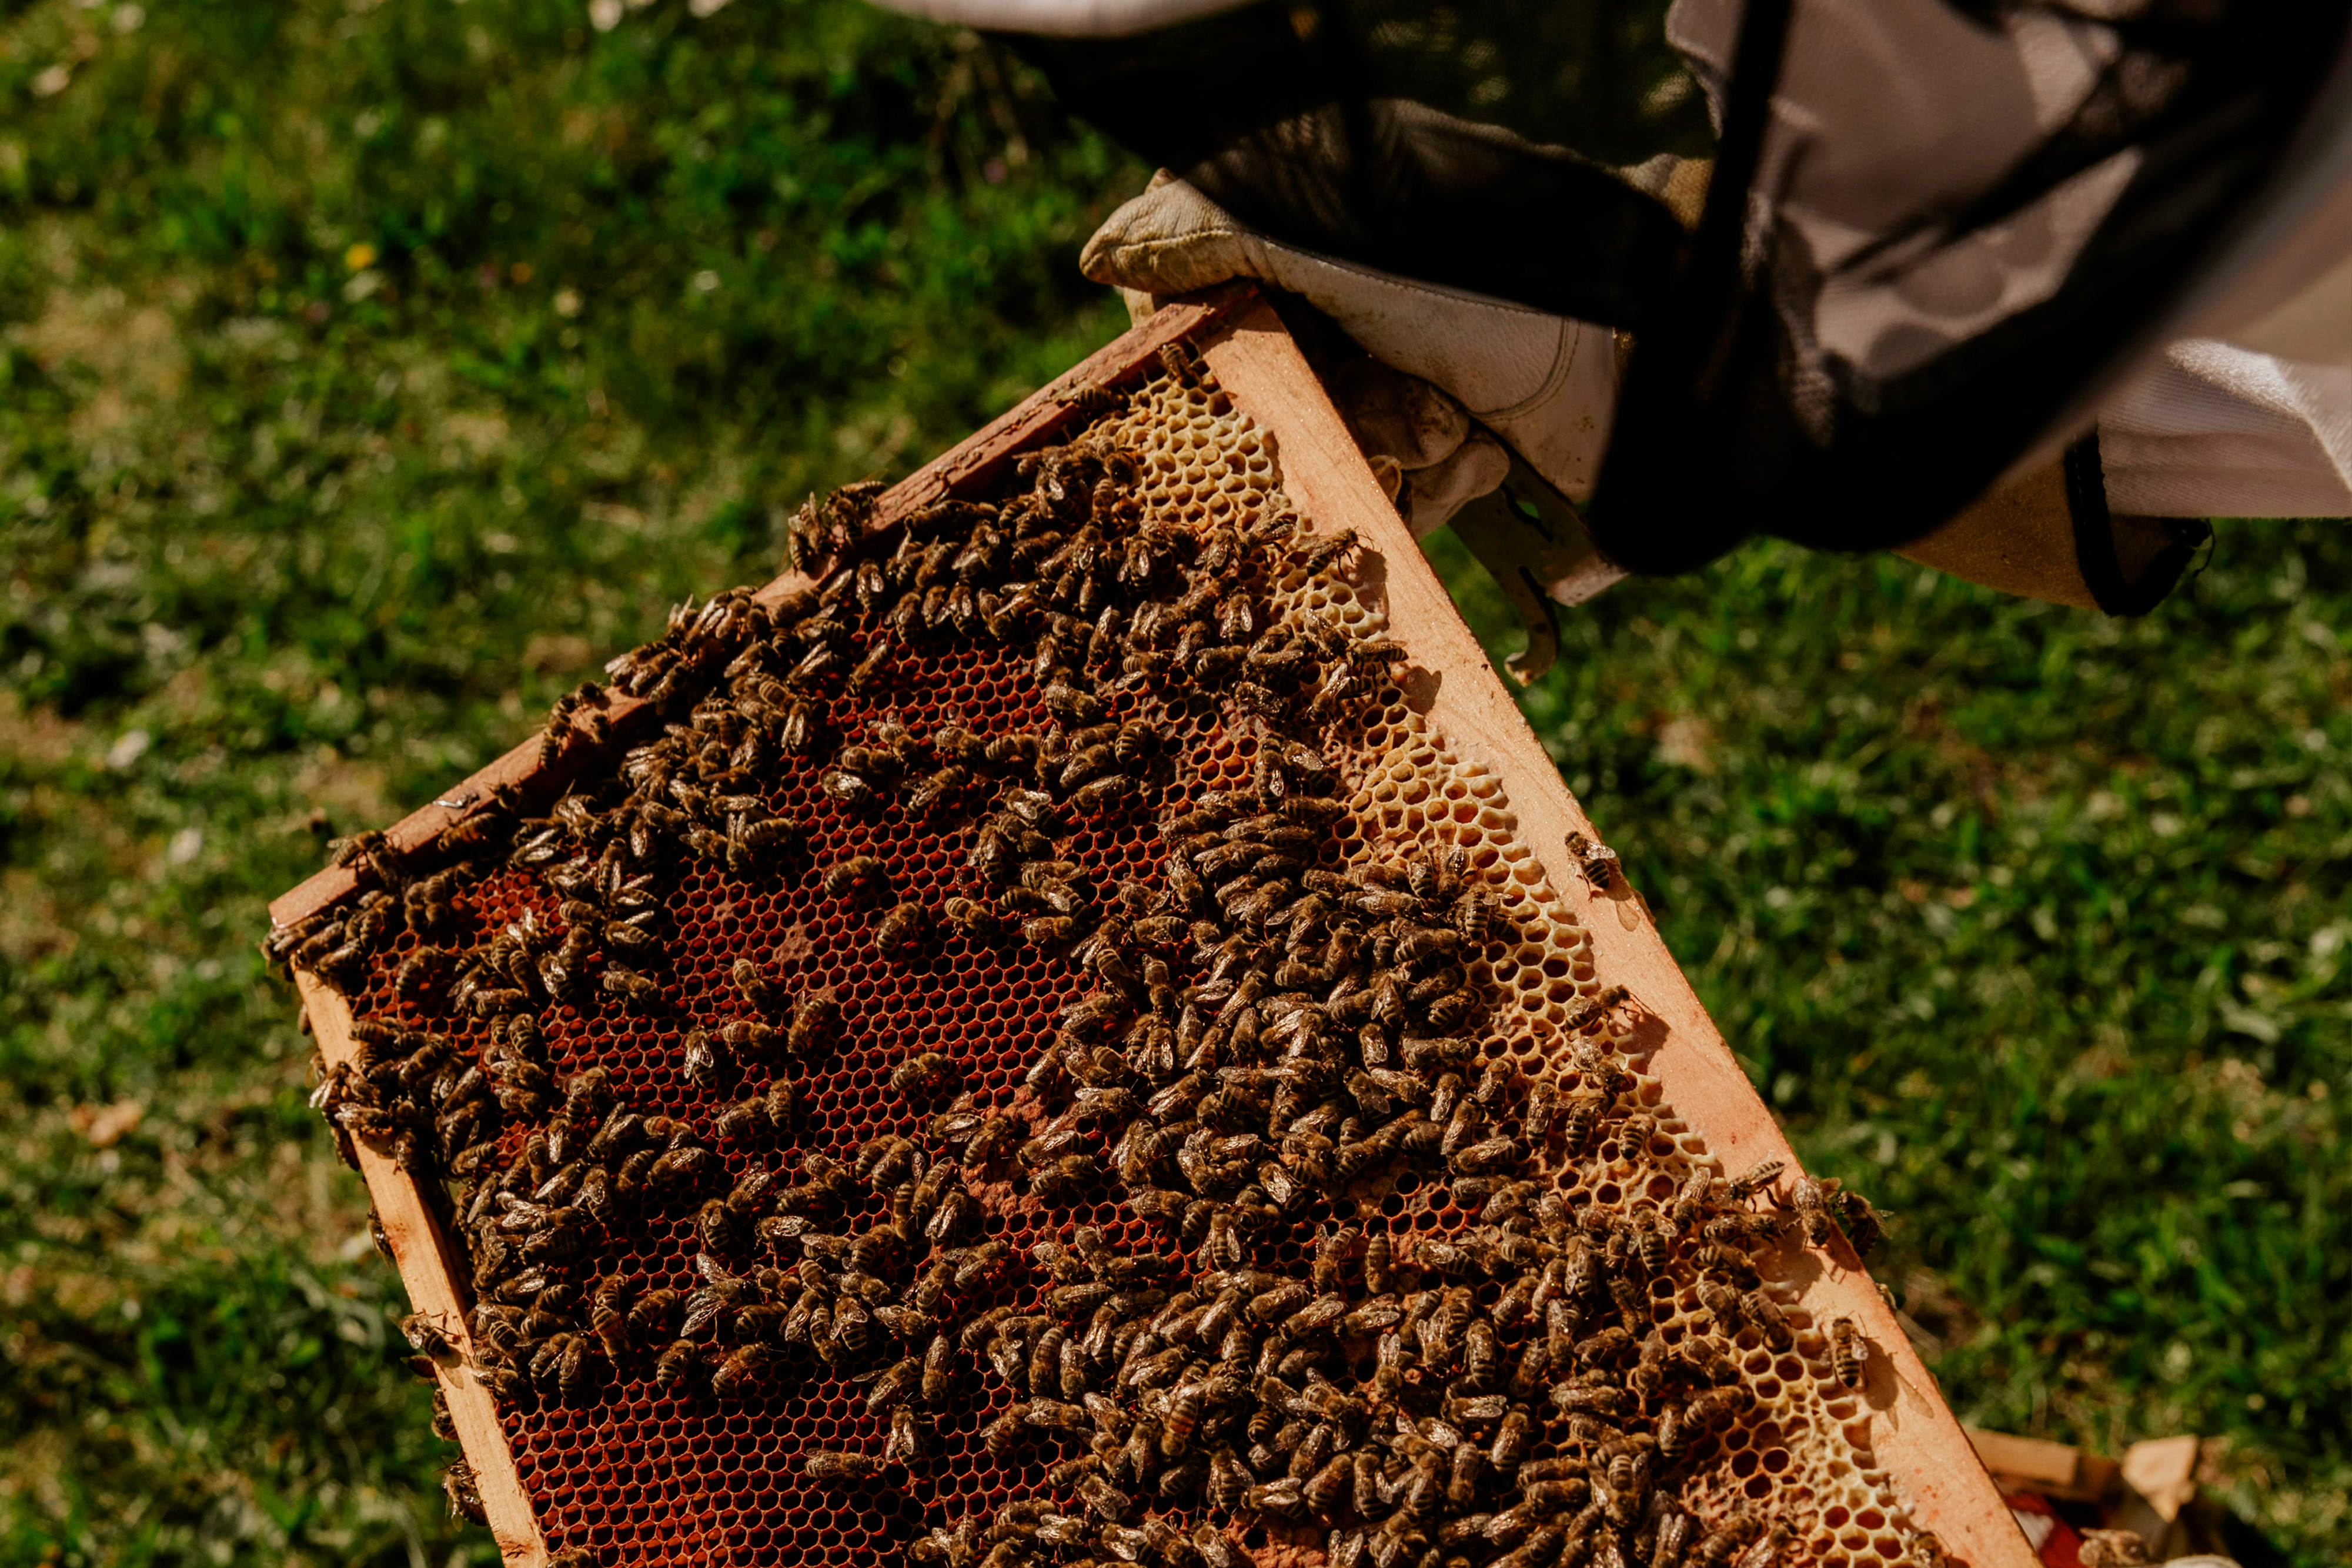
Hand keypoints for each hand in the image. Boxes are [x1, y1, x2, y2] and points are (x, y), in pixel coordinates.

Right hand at [1082, 172, 1621, 537]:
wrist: (1644, 365)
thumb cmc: (1491, 282)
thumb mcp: (1335, 238)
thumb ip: (1211, 234)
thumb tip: (1100, 258)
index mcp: (1321, 247)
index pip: (1210, 303)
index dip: (1202, 348)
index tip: (1204, 372)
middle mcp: (1355, 318)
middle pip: (1265, 400)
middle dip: (1306, 420)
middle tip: (1372, 402)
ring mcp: (1405, 389)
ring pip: (1326, 460)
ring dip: (1385, 454)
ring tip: (1450, 423)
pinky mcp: (1451, 459)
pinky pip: (1393, 504)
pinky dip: (1432, 488)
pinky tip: (1479, 453)